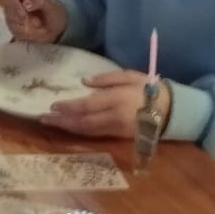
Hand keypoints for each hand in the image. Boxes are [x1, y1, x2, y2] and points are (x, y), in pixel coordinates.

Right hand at [4, 0, 66, 43]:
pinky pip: (14, 32)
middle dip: (20, 19)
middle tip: (36, 23)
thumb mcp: (50, 4)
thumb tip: (25, 4)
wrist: (56, 26)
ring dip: (25, 28)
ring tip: (39, 26)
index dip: (14, 5)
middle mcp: (13, 2)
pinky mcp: (13, 27)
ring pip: (10, 22)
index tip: (23, 15)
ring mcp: (12, 15)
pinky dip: (25, 34)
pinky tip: (34, 32)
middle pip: (7, 9)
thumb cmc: (53, 11)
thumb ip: (39, 0)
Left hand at [42, 70, 171, 139]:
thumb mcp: (129, 76)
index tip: (53, 106)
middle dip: (62, 121)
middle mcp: (114, 116)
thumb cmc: (148, 88)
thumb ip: (106, 79)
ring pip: (88, 131)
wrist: (171, 110)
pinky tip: (71, 128)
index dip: (68, 107)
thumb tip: (84, 82)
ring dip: (68, 128)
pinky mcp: (120, 137)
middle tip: (43, 119)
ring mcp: (117, 129)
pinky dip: (81, 132)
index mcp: (117, 99)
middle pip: (83, 122)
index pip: (87, 105)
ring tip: (52, 124)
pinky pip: (96, 135)